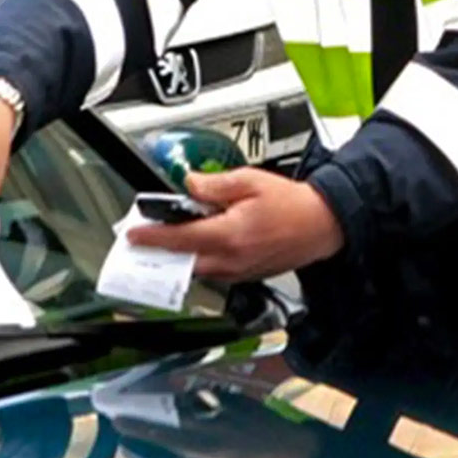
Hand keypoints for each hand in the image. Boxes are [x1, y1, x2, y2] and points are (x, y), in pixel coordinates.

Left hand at [127, 168, 343, 281]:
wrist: (323, 224)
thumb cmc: (292, 204)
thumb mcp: (250, 181)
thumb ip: (214, 184)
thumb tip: (190, 185)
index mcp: (230, 235)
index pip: (180, 239)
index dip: (153, 237)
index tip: (134, 234)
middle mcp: (233, 260)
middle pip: (184, 263)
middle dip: (161, 253)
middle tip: (144, 241)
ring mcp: (240, 272)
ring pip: (198, 271)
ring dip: (181, 258)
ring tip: (169, 240)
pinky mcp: (248, 276)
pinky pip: (215, 273)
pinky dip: (201, 261)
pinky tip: (199, 245)